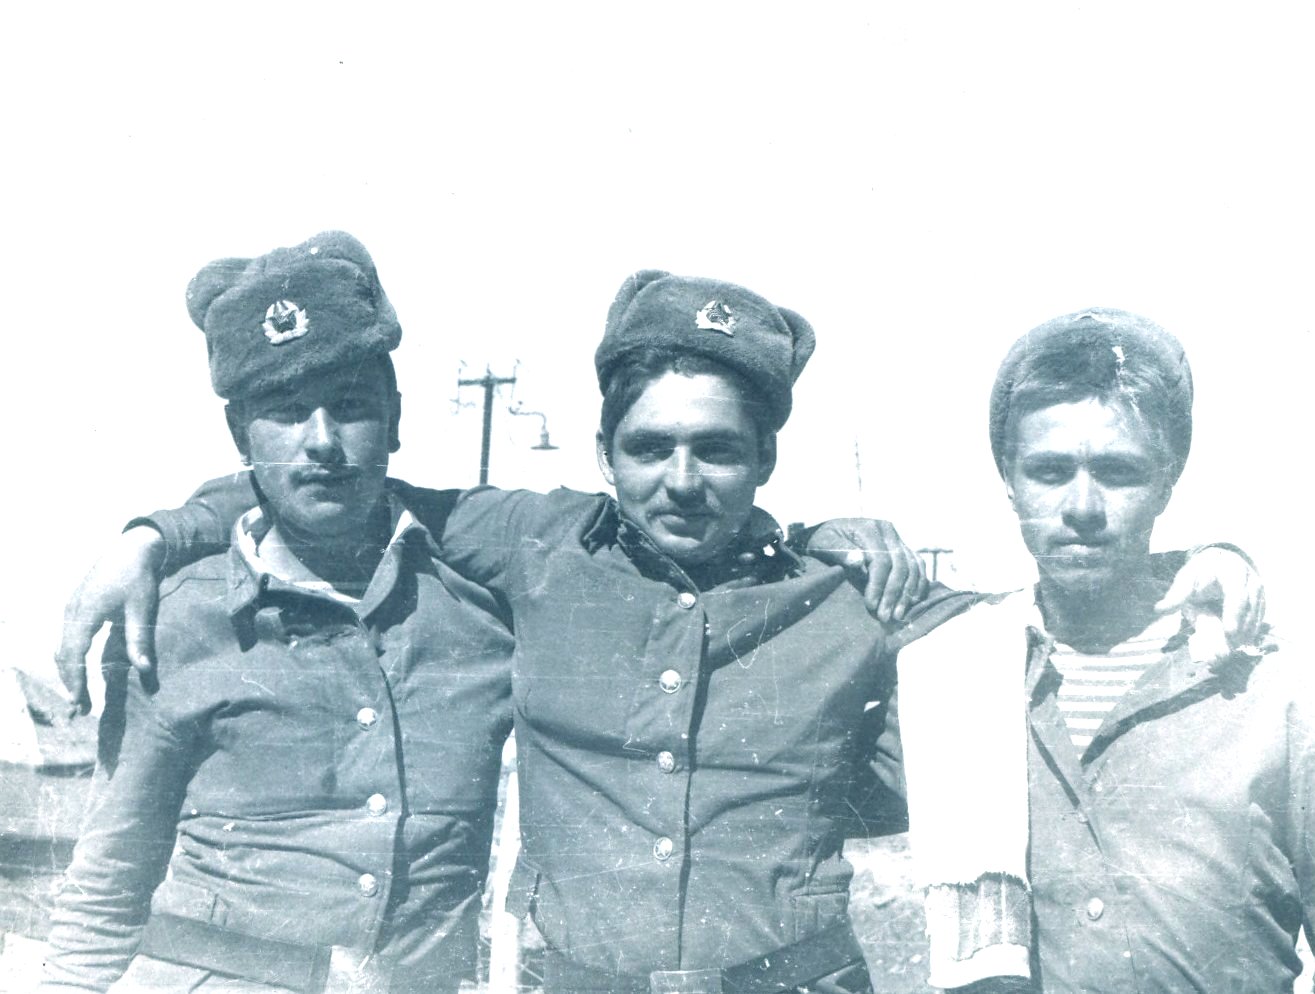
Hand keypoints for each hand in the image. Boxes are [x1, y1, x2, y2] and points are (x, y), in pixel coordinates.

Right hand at [55, 526, 165, 712]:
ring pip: (63, 646)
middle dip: (70, 681)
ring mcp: (71, 607)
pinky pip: (67, 636)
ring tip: (79, 695)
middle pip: (64, 653)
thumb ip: (139, 638)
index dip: (75, 680)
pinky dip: (71, 656)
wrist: (133, 547)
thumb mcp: (142, 607)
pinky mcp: (77, 606)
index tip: (79, 702)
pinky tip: (79, 669)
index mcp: (84, 612)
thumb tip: (144, 670)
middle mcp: (72, 611)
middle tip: (79, 708)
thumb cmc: (139, 577)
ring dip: (69, 670)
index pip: (74, 654)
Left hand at [804, 518, 929, 621]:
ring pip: (912, 567)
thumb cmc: (823, 541)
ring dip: (908, 593)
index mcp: (869, 527)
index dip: (878, 585)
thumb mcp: (824, 544)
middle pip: (900, 565)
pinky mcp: (903, 548)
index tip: (872, 606)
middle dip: (893, 594)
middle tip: (885, 617)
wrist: (830, 534)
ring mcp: (897, 539)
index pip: (881, 560)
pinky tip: (913, 602)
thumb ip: (839, 552)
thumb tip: (857, 560)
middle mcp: (887, 530)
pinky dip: (918, 584)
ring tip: (898, 615)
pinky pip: (918, 566)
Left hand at [1154, 545, 1265, 657]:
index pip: (1237, 594)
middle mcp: (1251, 581)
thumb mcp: (1186, 579)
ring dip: (1244, 635)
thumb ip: (1177, 595)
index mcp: (1232, 572)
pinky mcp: (1261, 602)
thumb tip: (1159, 610)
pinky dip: (1247, 633)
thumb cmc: (1201, 572)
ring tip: (1228, 653)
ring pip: (1256, 616)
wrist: (1220, 562)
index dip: (1234, 614)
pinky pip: (1258, 620)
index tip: (1228, 632)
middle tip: (1227, 651)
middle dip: (1240, 629)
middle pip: (1250, 608)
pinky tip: (1235, 646)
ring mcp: (1260, 592)